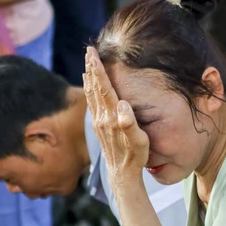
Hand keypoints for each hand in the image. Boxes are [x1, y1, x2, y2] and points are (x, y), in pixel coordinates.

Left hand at [83, 46, 149, 184]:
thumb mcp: (138, 141)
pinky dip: (90, 90)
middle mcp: (102, 118)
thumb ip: (129, 123)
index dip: (99, 71)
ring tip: (88, 63)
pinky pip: (92, 103)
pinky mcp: (99, 127)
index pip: (104, 88)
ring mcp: (99, 122)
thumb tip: (123, 104)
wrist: (122, 174)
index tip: (93, 55)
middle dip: (92, 68)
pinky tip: (90, 86)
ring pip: (91, 94)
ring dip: (89, 77)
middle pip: (95, 88)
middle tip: (89, 51)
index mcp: (112, 117)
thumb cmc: (134, 156)